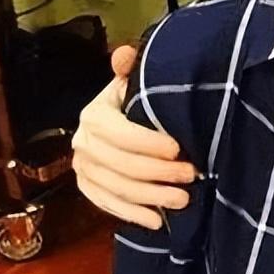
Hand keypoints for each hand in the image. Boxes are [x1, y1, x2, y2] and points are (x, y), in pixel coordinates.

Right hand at [72, 45, 196, 229]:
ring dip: (151, 197)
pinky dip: (131, 214)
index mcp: (95, 115)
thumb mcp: (136, 81)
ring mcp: (83, 168)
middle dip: (159, 174)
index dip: (149, 144)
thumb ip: (131, 69)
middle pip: (121, 165)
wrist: (121, 120)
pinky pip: (106, 205)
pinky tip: (157, 221)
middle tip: (192, 176)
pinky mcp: (87, 187)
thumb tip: (124, 53)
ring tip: (183, 200)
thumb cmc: (136, 100)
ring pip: (117, 188)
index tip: (180, 149)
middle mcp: (82, 143)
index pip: (120, 134)